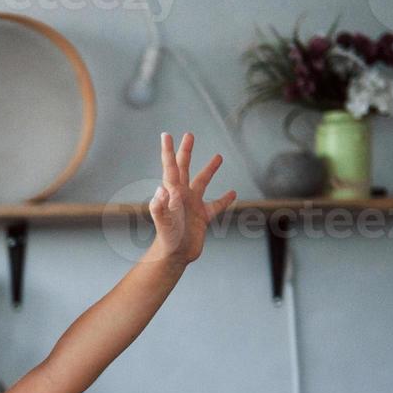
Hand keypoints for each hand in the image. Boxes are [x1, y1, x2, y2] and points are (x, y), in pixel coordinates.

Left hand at [147, 132, 236, 266]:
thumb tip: (160, 190)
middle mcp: (182, 196)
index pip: (171, 168)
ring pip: (202, 183)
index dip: (168, 151)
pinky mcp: (201, 218)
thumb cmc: (167, 240)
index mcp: (173, 193)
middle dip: (186, 152)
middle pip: (184, 168)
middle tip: (189, 135)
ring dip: (209, 170)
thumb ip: (161, 207)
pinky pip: (215, 206)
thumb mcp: (164, 223)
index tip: (166, 135)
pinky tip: (232, 193)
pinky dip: (224, 199)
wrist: (174, 257)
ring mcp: (192, 206)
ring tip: (218, 156)